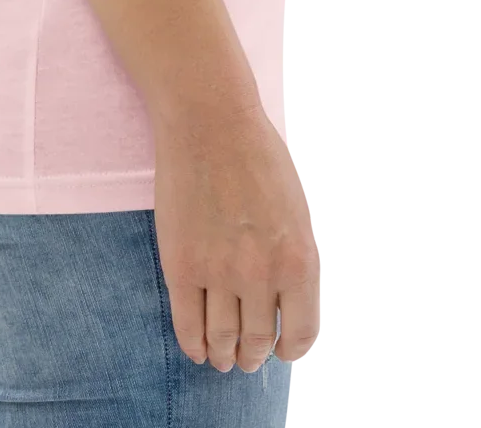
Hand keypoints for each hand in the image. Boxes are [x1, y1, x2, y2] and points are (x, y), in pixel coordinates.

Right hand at [152, 105, 320, 372]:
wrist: (209, 121)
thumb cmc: (257, 158)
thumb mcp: (296, 211)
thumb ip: (294, 261)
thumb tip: (287, 309)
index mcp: (298, 260)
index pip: (298, 336)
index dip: (288, 350)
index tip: (279, 349)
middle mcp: (261, 274)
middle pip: (257, 342)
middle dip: (252, 357)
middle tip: (246, 360)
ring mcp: (218, 272)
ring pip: (222, 340)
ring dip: (224, 356)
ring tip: (223, 358)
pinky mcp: (182, 266)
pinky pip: (187, 326)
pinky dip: (194, 346)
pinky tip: (199, 349)